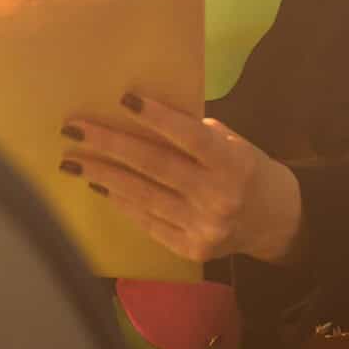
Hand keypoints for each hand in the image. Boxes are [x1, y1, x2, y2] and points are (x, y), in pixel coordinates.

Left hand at [60, 92, 304, 264]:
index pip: (191, 136)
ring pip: (144, 197)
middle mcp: (218, 197)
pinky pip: (148, 221)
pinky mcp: (191, 250)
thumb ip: (195, 134)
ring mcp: (203, 228)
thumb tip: (142, 117)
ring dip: (104, 176)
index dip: (158, 118)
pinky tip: (100, 186)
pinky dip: (122, 202)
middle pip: (155, 166)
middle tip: (73, 129)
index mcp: (233, 163)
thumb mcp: (232, 144)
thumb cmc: (247, 169)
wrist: (275, 222)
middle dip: (110, 145)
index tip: (124, 98)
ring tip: (73, 160)